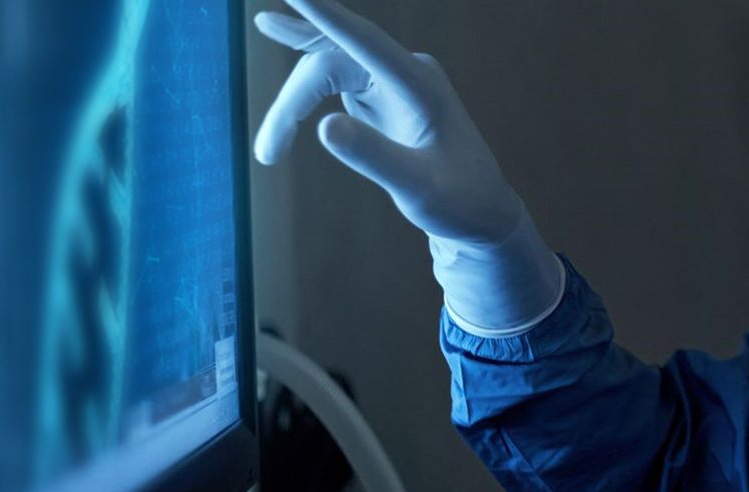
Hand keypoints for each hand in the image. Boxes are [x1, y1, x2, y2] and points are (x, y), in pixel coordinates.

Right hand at [254, 0, 561, 334]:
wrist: (481, 213)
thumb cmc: (458, 202)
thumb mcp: (417, 190)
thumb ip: (375, 157)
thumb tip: (324, 126)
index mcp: (420, 86)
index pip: (362, 39)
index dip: (324, 12)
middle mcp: (406, 72)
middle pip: (330, 63)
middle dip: (292, 104)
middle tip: (267, 154)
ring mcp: (393, 78)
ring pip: (325, 72)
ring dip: (293, 106)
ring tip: (269, 153)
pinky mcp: (382, 91)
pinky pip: (332, 78)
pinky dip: (304, 92)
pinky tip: (276, 35)